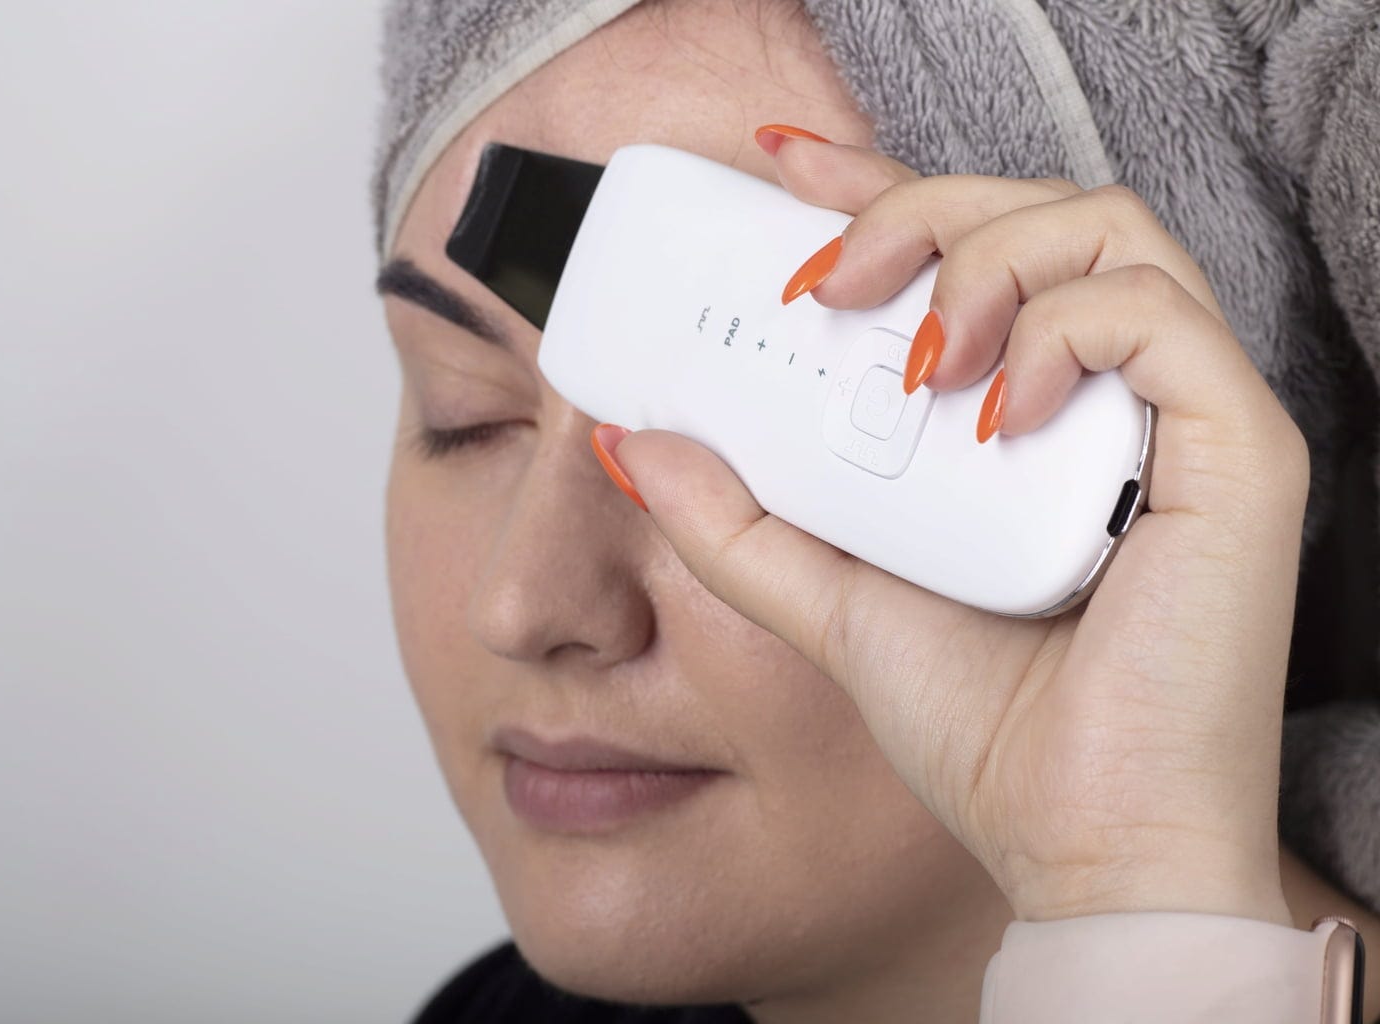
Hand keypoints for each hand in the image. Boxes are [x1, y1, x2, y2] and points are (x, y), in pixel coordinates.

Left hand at [603, 136, 1309, 924]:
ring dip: (983, 263)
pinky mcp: (1241, 450)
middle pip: (1035, 210)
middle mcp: (1113, 394)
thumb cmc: (986, 725)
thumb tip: (630, 441)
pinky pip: (1159, 313)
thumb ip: (735, 520)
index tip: (787, 171)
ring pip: (1104, 229)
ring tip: (913, 360)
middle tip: (825, 283)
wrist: (1076, 841)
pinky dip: (1060, 332)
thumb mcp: (830, 597)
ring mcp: (1183, 415)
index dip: (886, 185)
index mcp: (1031, 410)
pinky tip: (991, 411)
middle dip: (916, 213)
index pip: (972, 247)